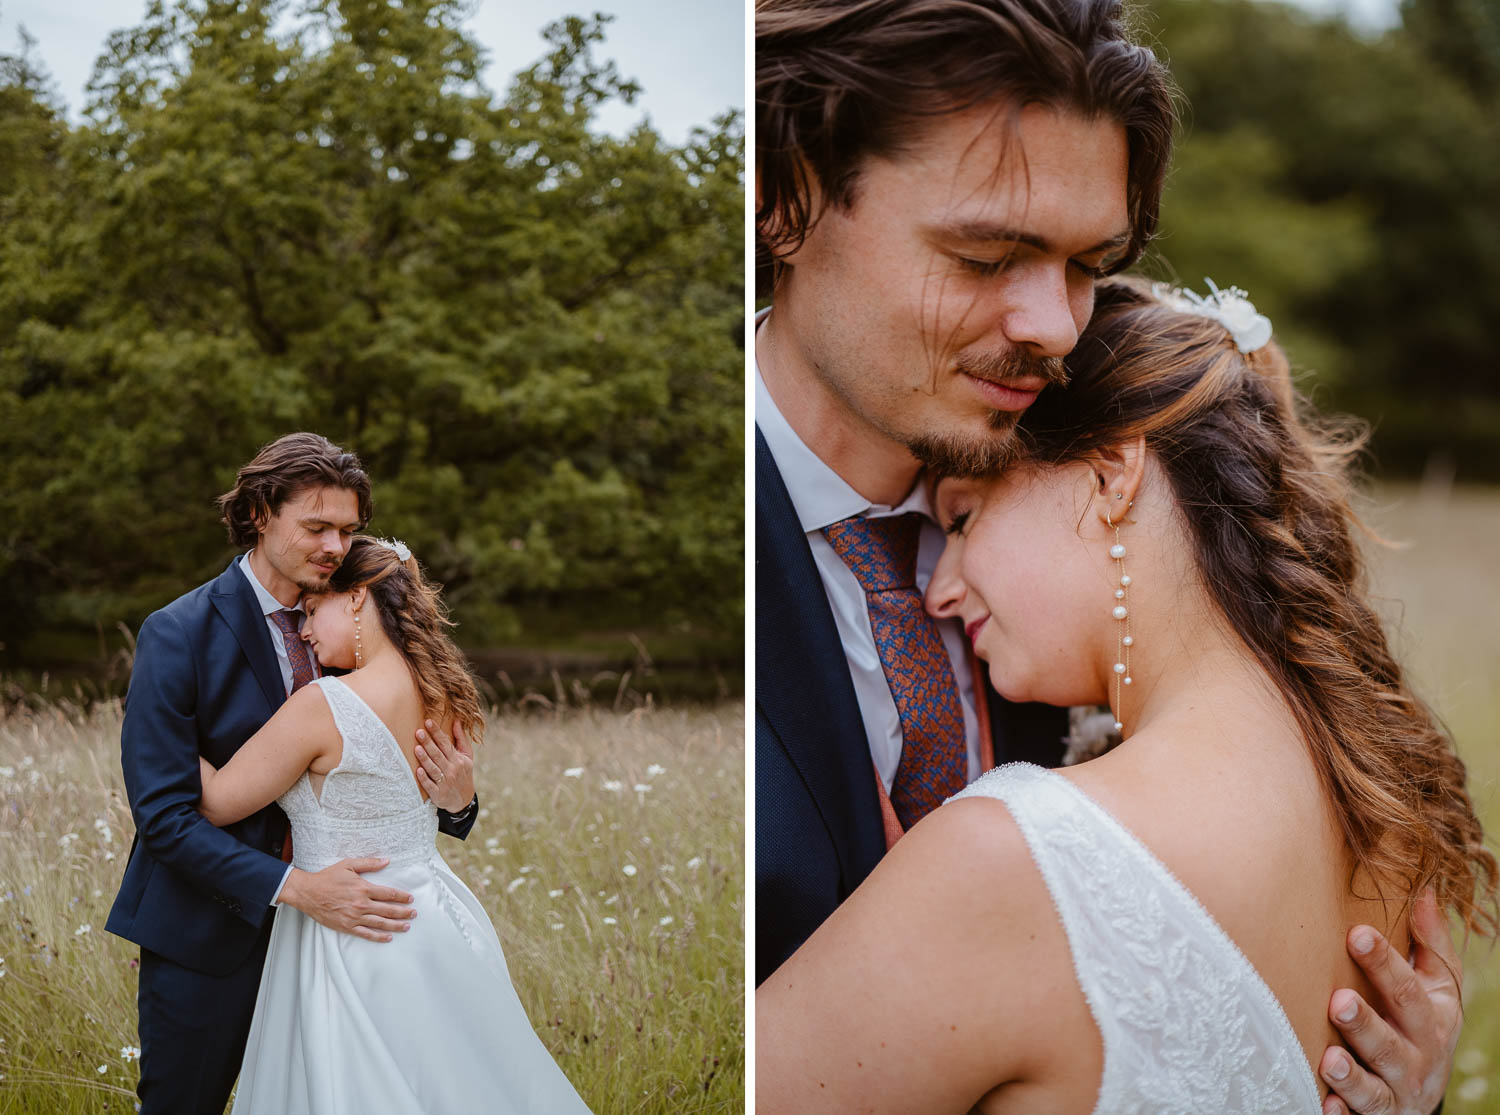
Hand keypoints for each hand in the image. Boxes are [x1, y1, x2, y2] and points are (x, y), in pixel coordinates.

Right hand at [278, 857, 415, 942]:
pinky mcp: (346, 926)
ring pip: (380, 923)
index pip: (389, 894)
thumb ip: (369, 863)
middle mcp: (361, 904)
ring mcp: (354, 917)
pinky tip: (388, 938)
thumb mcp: (348, 864)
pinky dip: (378, 937)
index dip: (402, 897)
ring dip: (395, 926)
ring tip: (406, 926)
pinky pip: (365, 933)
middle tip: (414, 914)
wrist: (308, 892)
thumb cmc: (328, 877)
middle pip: (388, 910)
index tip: (410, 899)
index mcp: (363, 888)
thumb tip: (386, 861)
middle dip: (403, 912)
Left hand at [415, 718, 474, 813]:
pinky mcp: (438, 794)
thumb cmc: (463, 772)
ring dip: (425, 758)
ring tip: (417, 748)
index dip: (437, 732)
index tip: (428, 722)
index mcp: (458, 759)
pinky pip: (430, 785)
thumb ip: (461, 738)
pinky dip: (424, 778)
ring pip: (433, 768)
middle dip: (428, 743)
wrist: (464, 799)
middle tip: (419, 732)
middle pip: (438, 754)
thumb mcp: (467, 756)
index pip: (446, 743)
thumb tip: (457, 720)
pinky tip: (418, 771)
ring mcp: (445, 782)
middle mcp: (452, 769)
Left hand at [1319, 889, 1460, 1114]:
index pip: (1408, 989)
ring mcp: (1395, 1092)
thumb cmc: (1422, 1023)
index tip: (1357, 933)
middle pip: (1391, 1043)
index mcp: (1430, 1020)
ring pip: (1374, 1087)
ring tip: (1329, 1058)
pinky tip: (1324, 1105)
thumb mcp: (1437, 986)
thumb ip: (1430, 943)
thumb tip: (1425, 888)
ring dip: (1351, 1074)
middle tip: (1338, 1001)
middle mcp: (1416, 1059)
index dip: (1384, 963)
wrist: (1424, 1091)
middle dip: (1366, 1023)